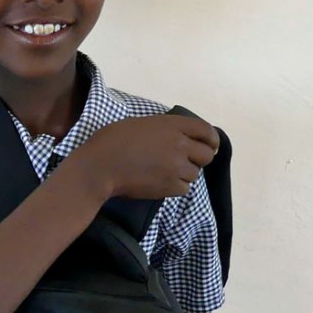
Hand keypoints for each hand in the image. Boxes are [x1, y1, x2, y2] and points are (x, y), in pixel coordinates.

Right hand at [83, 114, 219, 200]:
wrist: (100, 166)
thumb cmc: (112, 140)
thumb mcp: (141, 124)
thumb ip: (164, 129)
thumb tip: (176, 137)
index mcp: (172, 125)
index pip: (206, 131)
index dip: (211, 140)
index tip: (210, 146)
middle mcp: (180, 145)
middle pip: (207, 155)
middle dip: (199, 159)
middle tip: (185, 162)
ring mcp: (176, 167)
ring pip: (195, 174)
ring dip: (184, 174)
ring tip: (165, 172)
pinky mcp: (170, 187)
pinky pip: (184, 189)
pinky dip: (175, 187)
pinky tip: (160, 182)